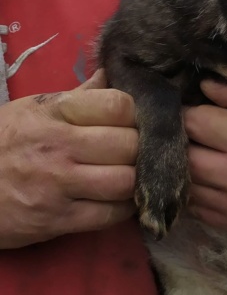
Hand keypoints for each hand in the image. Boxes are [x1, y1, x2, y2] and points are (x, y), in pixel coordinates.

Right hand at [0, 70, 137, 248]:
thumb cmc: (0, 143)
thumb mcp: (32, 110)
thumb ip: (78, 97)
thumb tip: (113, 74)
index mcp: (53, 112)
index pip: (119, 105)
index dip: (136, 115)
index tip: (136, 123)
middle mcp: (57, 146)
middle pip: (130, 145)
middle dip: (143, 150)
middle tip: (143, 155)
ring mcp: (57, 185)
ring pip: (126, 182)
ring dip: (137, 182)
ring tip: (133, 179)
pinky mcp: (54, 220)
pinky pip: (109, 215)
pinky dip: (124, 210)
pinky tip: (119, 201)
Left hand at [184, 80, 226, 235]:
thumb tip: (203, 86)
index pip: (192, 122)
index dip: (187, 113)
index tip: (193, 110)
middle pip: (183, 156)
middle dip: (182, 141)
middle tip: (192, 134)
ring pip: (186, 183)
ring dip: (186, 168)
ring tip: (200, 154)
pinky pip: (196, 207)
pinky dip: (196, 191)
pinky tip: (210, 178)